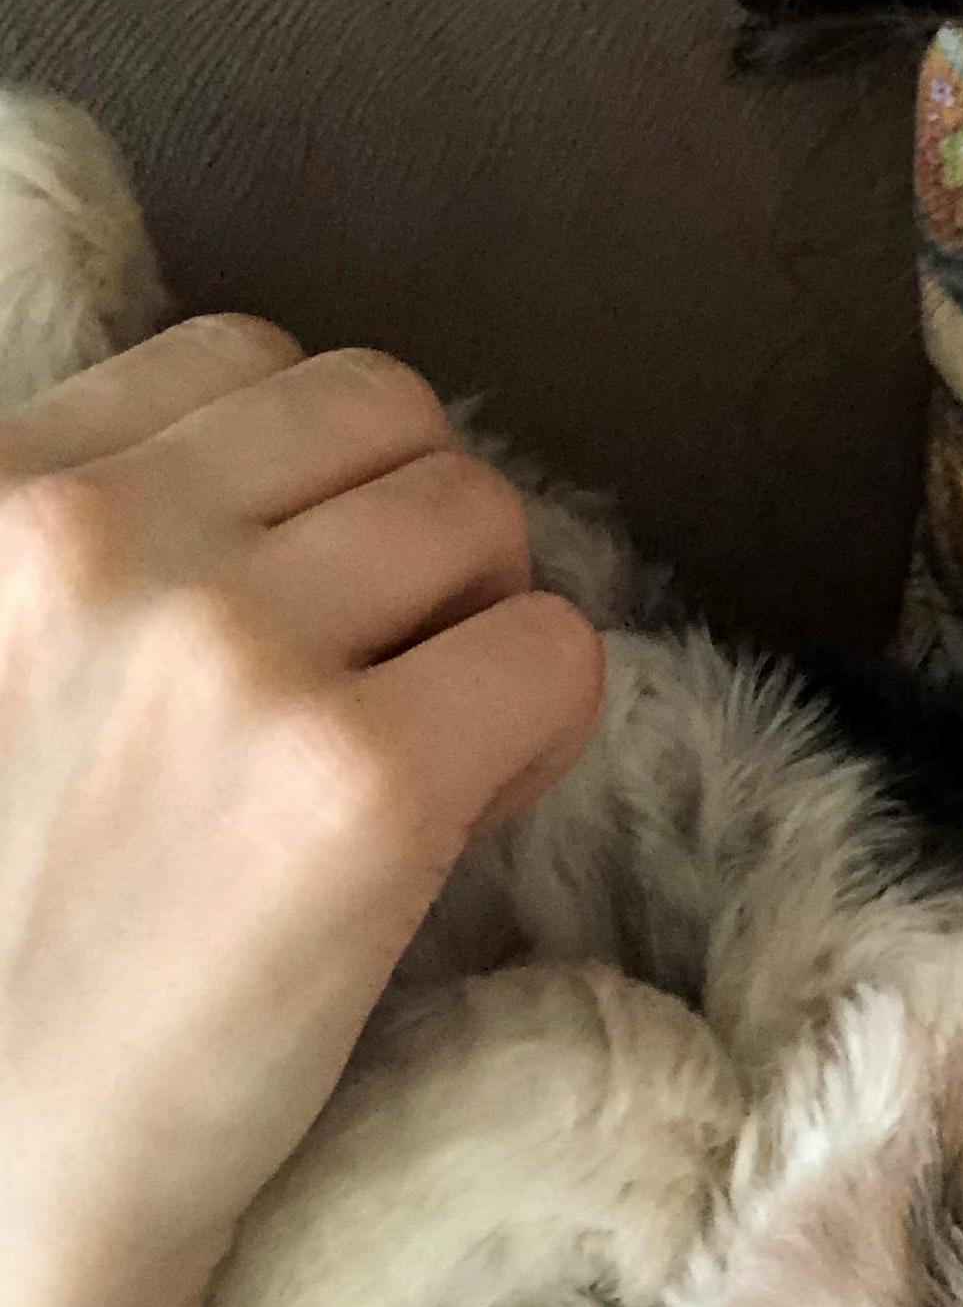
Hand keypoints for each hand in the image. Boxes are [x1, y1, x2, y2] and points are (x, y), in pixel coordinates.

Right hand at [0, 316, 605, 1306]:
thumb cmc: (10, 944)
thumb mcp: (0, 672)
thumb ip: (104, 552)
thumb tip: (313, 487)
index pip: (253, 362)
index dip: (321, 486)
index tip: (312, 606)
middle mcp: (93, 540)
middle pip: (397, 418)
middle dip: (423, 540)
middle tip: (393, 679)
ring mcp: (233, 654)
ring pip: (490, 517)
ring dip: (486, 625)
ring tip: (423, 752)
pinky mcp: (363, 784)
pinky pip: (562, 656)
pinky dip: (545, 731)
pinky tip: (465, 817)